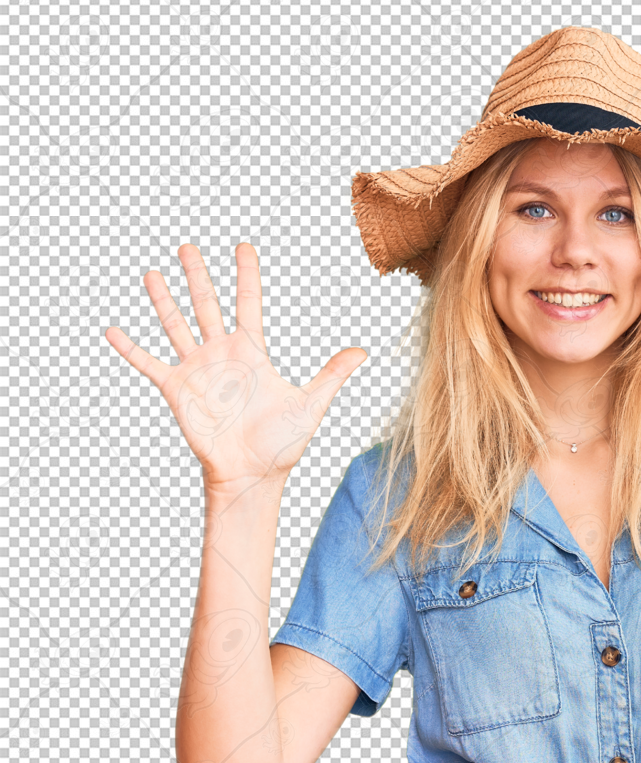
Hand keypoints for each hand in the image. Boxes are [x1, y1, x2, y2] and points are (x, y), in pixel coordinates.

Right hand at [104, 243, 366, 489]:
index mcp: (252, 352)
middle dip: (198, 276)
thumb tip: (363, 351)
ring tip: (153, 273)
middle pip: (207, 304)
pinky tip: (112, 329)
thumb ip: (332, 375)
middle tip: (187, 247)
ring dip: (164, 300)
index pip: (248, 303)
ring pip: (177, 325)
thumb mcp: (311, 404)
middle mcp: (221, 354)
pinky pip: (149, 364)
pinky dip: (130, 348)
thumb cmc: (282, 443)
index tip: (243, 246)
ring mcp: (197, 370)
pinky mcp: (177, 390)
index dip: (246, 275)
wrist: (253, 474)